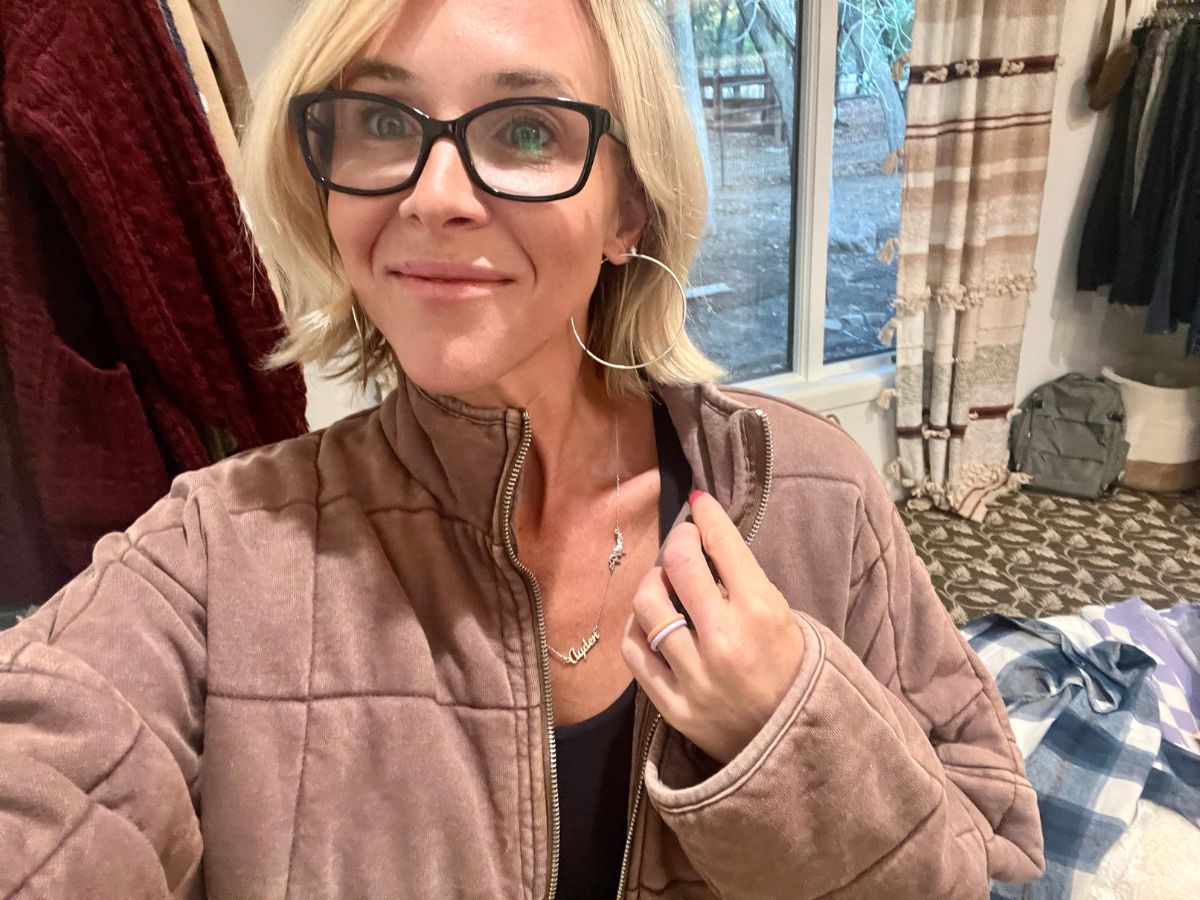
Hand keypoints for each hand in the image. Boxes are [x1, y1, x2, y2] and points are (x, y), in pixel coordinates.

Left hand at [621, 490, 804, 765]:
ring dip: (652, 584)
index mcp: (762, 613)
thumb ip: (742, 579)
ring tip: (665, 585)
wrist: (794, 744)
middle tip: (683, 544)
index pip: (721, 545)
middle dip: (677, 542)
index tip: (698, 504)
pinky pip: (634, 651)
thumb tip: (703, 531)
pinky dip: (637, 628)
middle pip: (677, 565)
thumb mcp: (782, 616)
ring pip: (647, 605)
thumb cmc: (789, 669)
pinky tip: (651, 622)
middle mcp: (725, 642)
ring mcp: (695, 677)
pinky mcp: (672, 706)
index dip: (705, 516)